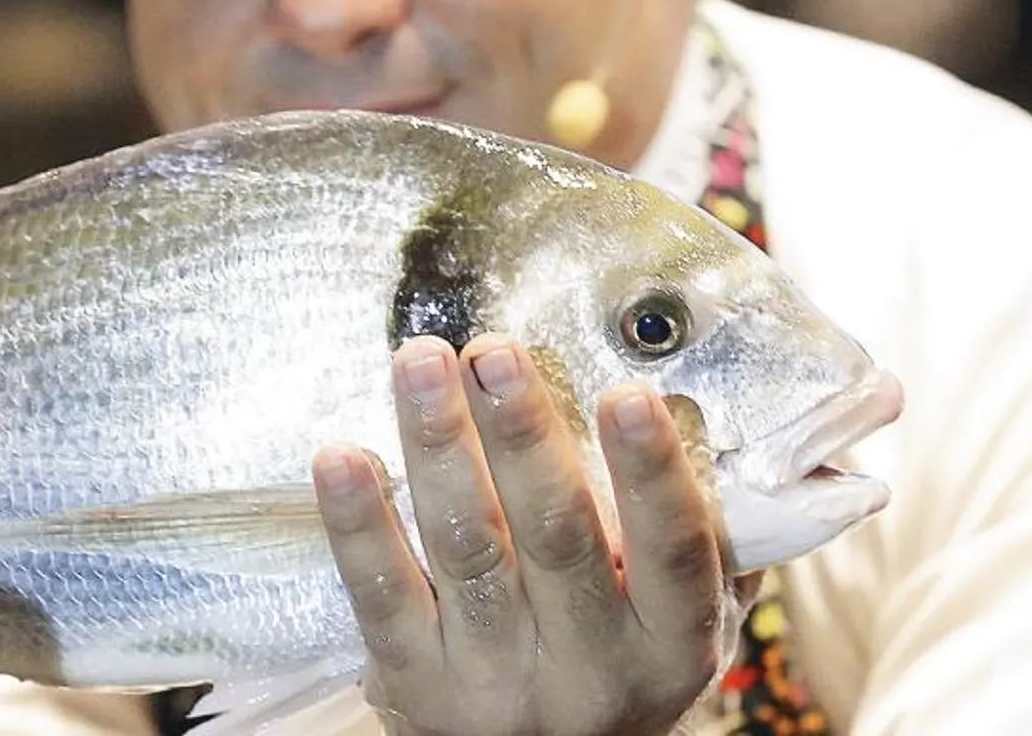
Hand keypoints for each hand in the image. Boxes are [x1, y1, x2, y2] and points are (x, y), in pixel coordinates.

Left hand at [313, 333, 739, 735]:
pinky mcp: (414, 680)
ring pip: (466, 547)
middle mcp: (588, 668)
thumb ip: (690, 530)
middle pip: (556, 536)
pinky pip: (382, 594)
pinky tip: (341, 457)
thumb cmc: (613, 662)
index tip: (628, 394)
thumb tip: (682, 404)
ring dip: (438, 446)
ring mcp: (494, 678)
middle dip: (521, 434)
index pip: (673, 554)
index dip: (652, 474)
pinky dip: (358, 523)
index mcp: (670, 645)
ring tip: (419, 363)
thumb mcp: (674, 619)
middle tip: (493, 351)